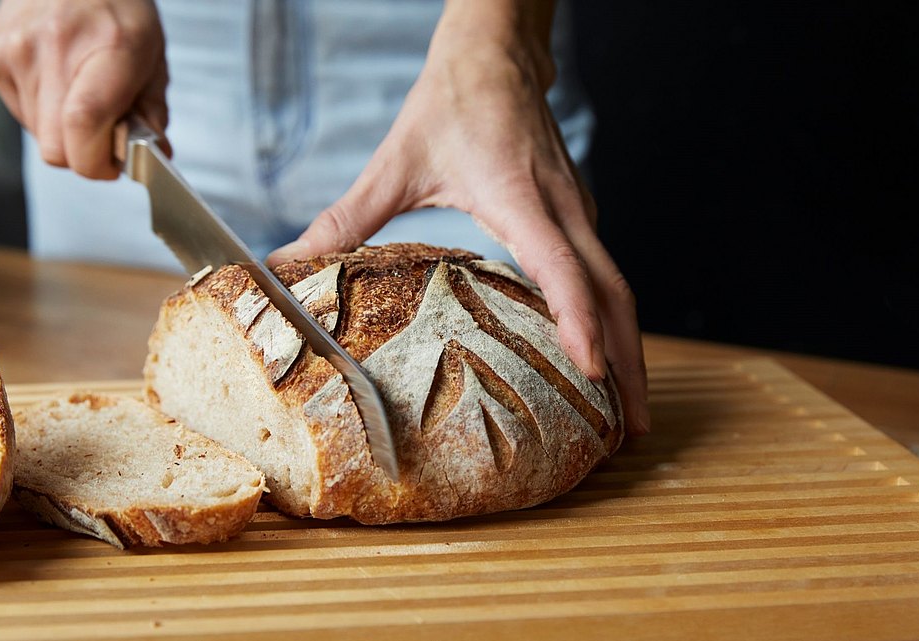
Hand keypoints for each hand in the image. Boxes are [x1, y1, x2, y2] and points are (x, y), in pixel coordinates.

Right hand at [0, 0, 168, 178]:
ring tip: (80, 93)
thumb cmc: (116, 6)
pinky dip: (42, 111)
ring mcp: (17, 50)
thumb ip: (152, 113)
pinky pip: (20, 113)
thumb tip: (150, 156)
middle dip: (82, 155)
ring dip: (63, 131)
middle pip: (55, 148)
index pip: (84, 124)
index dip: (97, 162)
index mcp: (108, 46)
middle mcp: (56, 47)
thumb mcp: (152, 55)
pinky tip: (57, 80)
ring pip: (38, 135)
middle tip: (102, 136)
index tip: (111, 166)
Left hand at [267, 0, 649, 434]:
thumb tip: (286, 265)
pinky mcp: (577, 214)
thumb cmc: (450, 102)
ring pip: (618, 285)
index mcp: (520, 198)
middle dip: (628, 363)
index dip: (579, 321)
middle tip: (632, 430)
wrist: (497, 53)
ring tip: (626, 411)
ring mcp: (577, 211)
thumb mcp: (393, 163)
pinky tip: (598, 354)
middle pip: (614, 293)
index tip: (591, 372)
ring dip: (629, 346)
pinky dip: (611, 319)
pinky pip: (605, 273)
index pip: (561, 268)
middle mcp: (562, 209)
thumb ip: (345, 221)